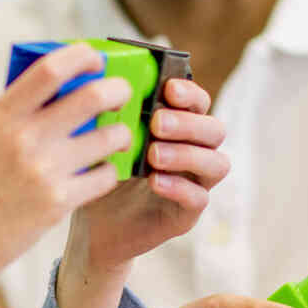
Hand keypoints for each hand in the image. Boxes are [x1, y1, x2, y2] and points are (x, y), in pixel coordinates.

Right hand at [0, 44, 134, 297]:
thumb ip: (9, 116)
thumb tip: (48, 93)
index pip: (51, 69)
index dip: (81, 55)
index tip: (94, 58)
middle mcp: (24, 140)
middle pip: (92, 96)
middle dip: (117, 89)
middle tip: (121, 94)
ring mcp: (44, 172)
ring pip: (109, 137)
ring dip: (120, 133)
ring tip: (115, 137)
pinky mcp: (57, 205)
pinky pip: (105, 177)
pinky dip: (109, 171)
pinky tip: (100, 172)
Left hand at [65, 78, 228, 273]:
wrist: (91, 224)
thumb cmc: (101, 172)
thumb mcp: (104, 139)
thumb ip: (116, 114)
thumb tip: (111, 83)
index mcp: (178, 127)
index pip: (199, 103)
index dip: (190, 93)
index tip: (169, 88)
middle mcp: (194, 152)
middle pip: (215, 130)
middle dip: (188, 123)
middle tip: (157, 123)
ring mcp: (195, 183)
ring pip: (216, 163)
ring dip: (188, 154)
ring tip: (154, 155)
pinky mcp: (187, 214)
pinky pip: (199, 198)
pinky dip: (179, 188)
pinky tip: (154, 181)